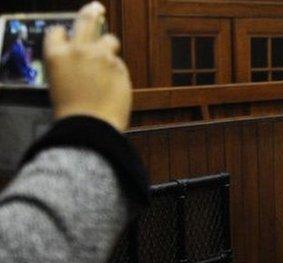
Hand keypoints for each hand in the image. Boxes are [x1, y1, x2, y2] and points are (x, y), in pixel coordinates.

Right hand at [45, 2, 131, 130]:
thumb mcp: (57, 82)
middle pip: (86, 20)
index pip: (57, 32)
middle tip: (96, 8)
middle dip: (91, 13)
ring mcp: (102, 57)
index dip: (63, 35)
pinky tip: (111, 85)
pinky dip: (116, 70)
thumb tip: (79, 57)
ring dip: (108, 46)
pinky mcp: (120, 67)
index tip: (68, 36)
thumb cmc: (71, 110)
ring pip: (109, 40)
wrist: (91, 125)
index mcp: (57, 55)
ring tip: (106, 60)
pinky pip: (118, 63)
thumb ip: (68, 64)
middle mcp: (80, 51)